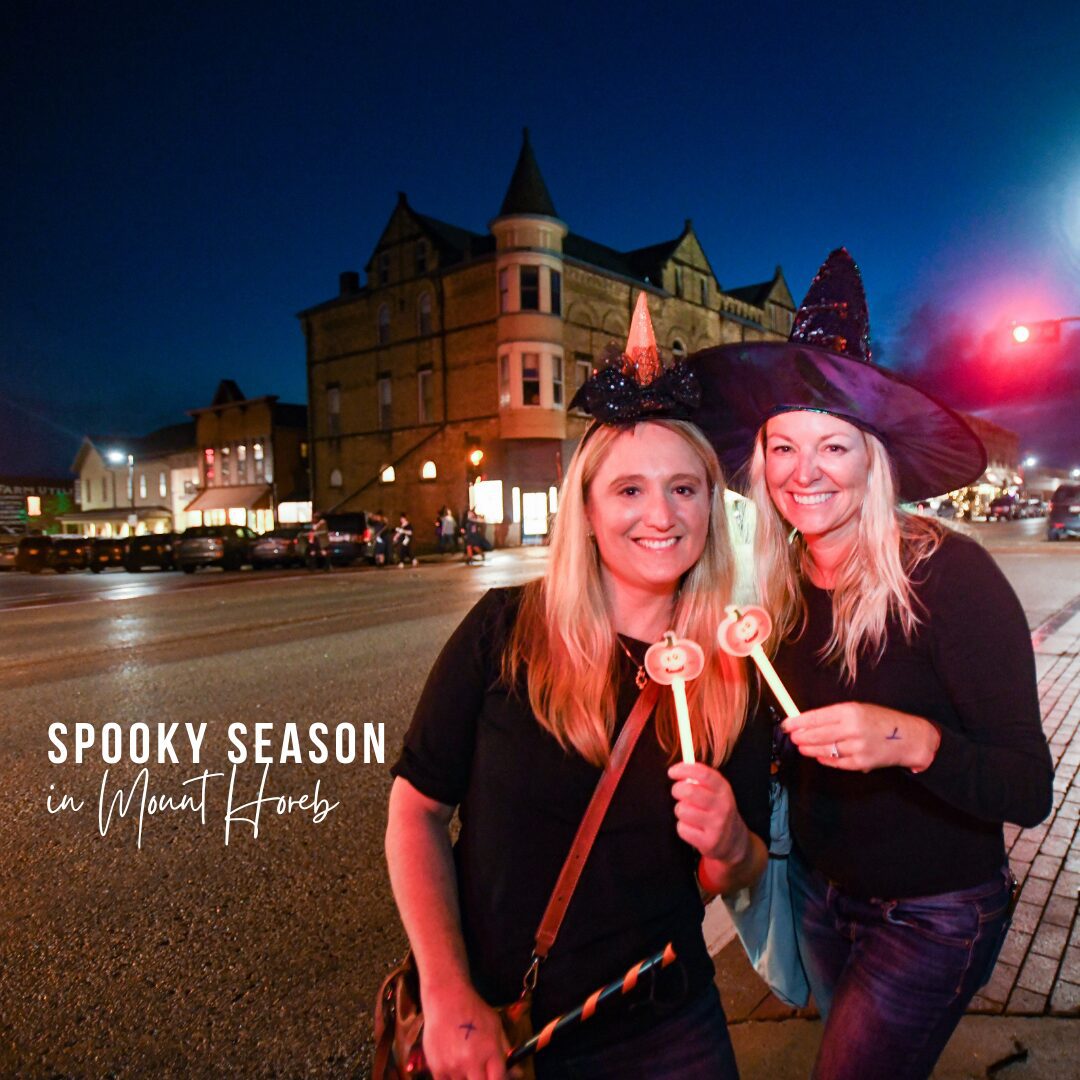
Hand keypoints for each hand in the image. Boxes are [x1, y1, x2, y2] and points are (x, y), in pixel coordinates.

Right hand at [421, 983, 520, 1079]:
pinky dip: (451, 1078)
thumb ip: (505, 1051)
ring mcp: (453, 1065)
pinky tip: (454, 1066)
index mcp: (490, 1050)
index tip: (496, 1077)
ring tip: (466, 1063)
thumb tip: (517, 1073)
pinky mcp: (436, 1067)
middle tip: (481, 1072)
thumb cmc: (474, 1010)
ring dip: (466, 1078)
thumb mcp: (496, 1025)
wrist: (446, 998)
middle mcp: (471, 1061)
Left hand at [667, 762, 748, 864]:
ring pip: (682, 810)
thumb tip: (678, 768)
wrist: (734, 841)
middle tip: (677, 792)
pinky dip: (682, 827)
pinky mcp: (709, 842)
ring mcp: (717, 825)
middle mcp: (722, 806)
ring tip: (688, 813)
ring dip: (680, 810)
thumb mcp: (716, 792)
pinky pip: (682, 829)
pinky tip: (692, 828)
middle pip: (689, 791)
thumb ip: (700, 779)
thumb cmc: (717, 810)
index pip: (703, 774)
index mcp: (724, 790)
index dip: (684, 770)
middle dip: (677, 790)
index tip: (672, 771)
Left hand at [781, 702, 939, 771]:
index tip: (787, 724)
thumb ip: (834, 715)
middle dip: (801, 737)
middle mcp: (853, 728)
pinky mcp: (861, 762)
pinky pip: (837, 762)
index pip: (817, 717)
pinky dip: (825, 759)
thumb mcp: (858, 709)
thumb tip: (807, 721)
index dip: (798, 722)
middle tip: (792, 737)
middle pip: (818, 735)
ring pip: (825, 749)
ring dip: (809, 749)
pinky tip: (818, 756)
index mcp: (850, 710)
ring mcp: (857, 747)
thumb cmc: (881, 720)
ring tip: (801, 747)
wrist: (909, 737)